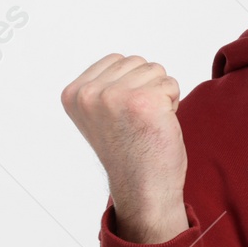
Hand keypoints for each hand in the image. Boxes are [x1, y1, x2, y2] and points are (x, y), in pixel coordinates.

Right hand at [61, 54, 188, 242]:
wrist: (142, 187)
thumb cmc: (128, 151)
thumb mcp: (99, 114)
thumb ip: (103, 86)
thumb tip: (123, 61)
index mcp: (73, 94)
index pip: (116, 59)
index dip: (130, 84)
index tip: (123, 114)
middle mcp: (89, 94)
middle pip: (137, 62)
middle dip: (147, 87)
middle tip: (139, 120)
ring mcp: (115, 96)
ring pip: (156, 70)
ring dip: (161, 95)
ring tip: (148, 122)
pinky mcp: (143, 101)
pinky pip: (171, 84)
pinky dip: (173, 103)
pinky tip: (159, 125)